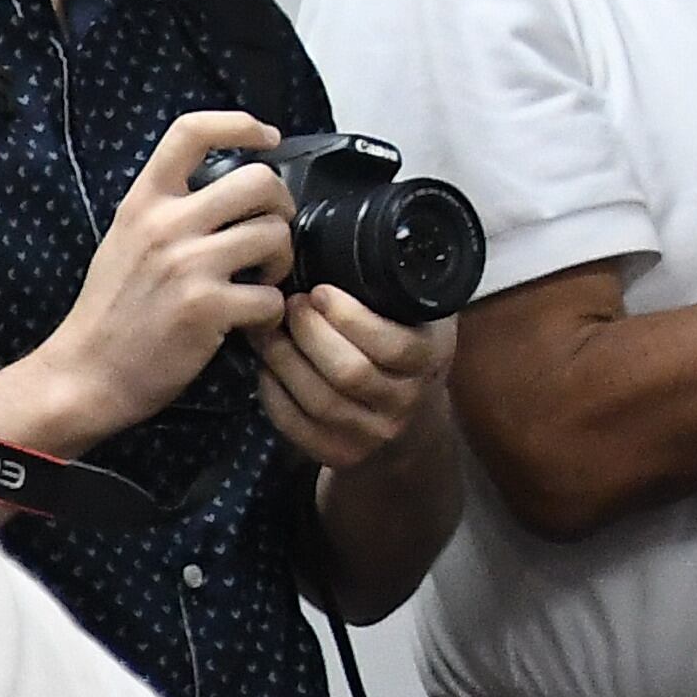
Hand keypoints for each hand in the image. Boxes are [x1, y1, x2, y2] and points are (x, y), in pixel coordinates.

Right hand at [0, 111, 290, 454]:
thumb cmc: (107, 316)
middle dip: (281, 206)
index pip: (192, 132)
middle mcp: (165, 226)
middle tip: (271, 231)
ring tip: (262, 280)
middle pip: (259, 180)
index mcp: (142, 204)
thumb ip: (165, 212)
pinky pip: (270, 296)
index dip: (241, 124)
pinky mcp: (205, 308)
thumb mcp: (122, 244)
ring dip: (282, 260)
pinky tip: (251, 321)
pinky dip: (271, 312)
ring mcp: (186, 266)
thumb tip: (224, 191)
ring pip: (275, 235)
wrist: (82, 378)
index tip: (266, 139)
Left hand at [254, 287, 453, 474]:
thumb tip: (358, 241)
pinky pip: (297, 427)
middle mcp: (407, 400)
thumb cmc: (407, 349)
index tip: (318, 291)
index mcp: (431, 358)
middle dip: (308, 335)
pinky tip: (265, 368)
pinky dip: (274, 395)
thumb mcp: (421, 316)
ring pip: (318, 401)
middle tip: (287, 306)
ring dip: (283, 362)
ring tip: (266, 331)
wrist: (411, 422)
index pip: (392, 345)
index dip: (348, 318)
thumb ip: (400, 289)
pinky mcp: (340, 455)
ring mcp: (374, 433)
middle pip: (348, 373)